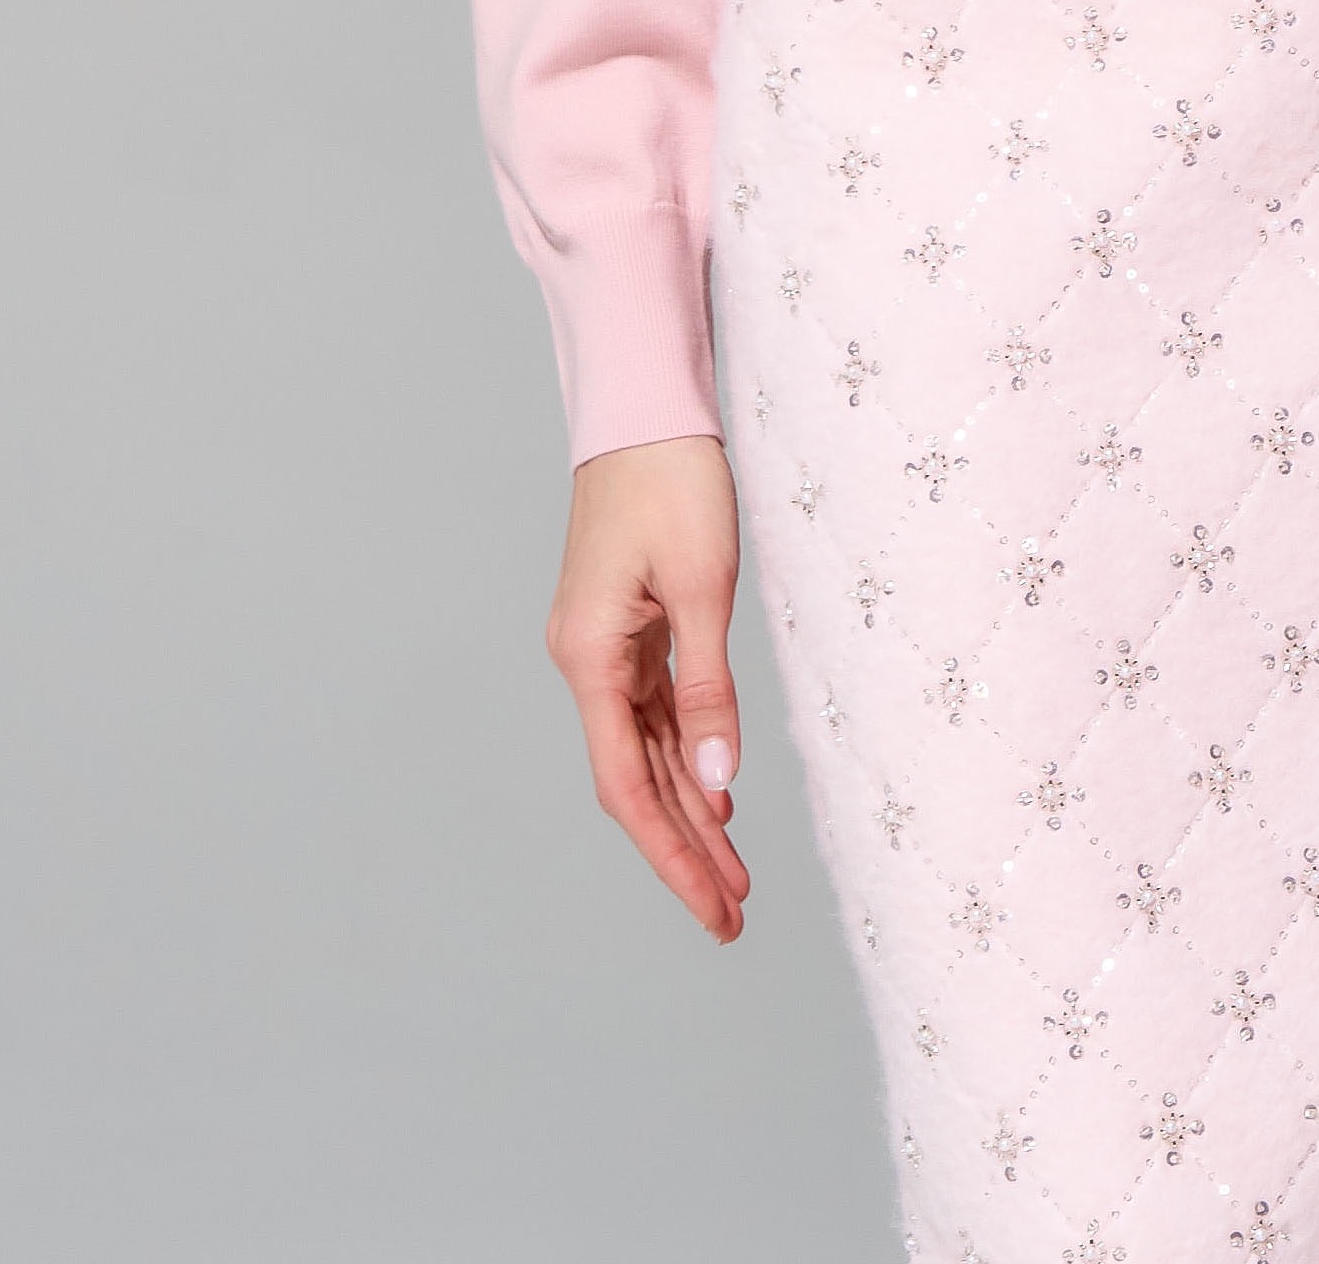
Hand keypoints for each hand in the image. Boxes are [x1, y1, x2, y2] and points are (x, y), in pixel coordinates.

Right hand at [547, 435, 752, 939]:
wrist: (644, 402)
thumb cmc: (672, 478)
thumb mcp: (702, 583)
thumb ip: (708, 685)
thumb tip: (719, 780)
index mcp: (589, 657)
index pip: (627, 786)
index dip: (671, 854)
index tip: (713, 907)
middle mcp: (585, 660)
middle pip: (633, 781)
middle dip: (683, 851)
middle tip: (731, 917)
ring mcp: (604, 644)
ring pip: (645, 751)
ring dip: (689, 810)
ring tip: (733, 875)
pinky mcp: (627, 623)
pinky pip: (654, 711)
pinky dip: (686, 755)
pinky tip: (716, 792)